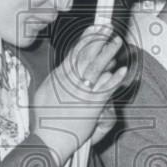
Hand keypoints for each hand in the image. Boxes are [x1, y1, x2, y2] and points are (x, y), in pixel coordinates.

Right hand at [32, 25, 127, 166]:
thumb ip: (56, 79)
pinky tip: (122, 70)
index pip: (74, 53)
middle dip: (98, 39)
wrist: (48, 139)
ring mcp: (81, 93)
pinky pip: (105, 90)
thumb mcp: (44, 93)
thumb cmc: (45, 120)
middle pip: (86, 55)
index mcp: (58, 78)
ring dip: (108, 53)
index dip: (86, 39)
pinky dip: (114, 79)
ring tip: (117, 42)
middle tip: (108, 28)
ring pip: (96, 68)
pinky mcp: (91, 107)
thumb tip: (67, 67)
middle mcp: (69, 83)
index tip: (94, 28)